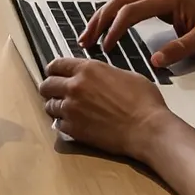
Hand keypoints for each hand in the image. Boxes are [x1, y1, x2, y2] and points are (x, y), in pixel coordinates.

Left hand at [40, 56, 170, 160]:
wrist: (147, 129)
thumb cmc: (143, 101)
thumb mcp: (124, 74)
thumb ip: (103, 73)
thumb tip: (98, 77)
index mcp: (87, 69)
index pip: (57, 64)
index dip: (53, 69)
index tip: (53, 73)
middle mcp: (74, 86)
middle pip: (47, 84)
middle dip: (49, 88)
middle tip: (54, 92)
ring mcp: (71, 109)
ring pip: (49, 105)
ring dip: (55, 106)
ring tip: (63, 109)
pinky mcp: (74, 129)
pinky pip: (58, 124)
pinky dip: (63, 123)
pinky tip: (72, 123)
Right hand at [80, 0, 194, 66]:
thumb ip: (180, 49)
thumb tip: (155, 61)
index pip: (131, 11)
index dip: (115, 29)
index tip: (106, 47)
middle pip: (118, 2)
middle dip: (99, 21)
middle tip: (85, 41)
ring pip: (119, 1)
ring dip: (102, 17)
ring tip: (88, 36)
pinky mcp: (156, 0)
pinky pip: (127, 4)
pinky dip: (112, 15)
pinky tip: (105, 28)